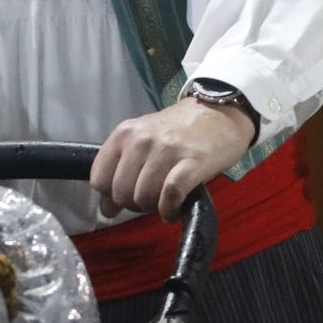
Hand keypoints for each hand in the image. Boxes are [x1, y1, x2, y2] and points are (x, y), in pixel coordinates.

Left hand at [91, 99, 254, 222]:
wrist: (222, 112)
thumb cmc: (181, 130)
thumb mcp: (144, 140)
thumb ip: (122, 169)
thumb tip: (107, 210)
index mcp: (125, 133)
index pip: (99, 179)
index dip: (111, 195)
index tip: (129, 194)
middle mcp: (142, 139)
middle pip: (121, 193)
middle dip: (135, 204)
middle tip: (153, 198)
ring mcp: (167, 149)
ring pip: (144, 197)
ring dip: (154, 208)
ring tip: (167, 201)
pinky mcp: (192, 162)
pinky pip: (170, 195)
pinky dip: (169, 210)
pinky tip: (175, 210)